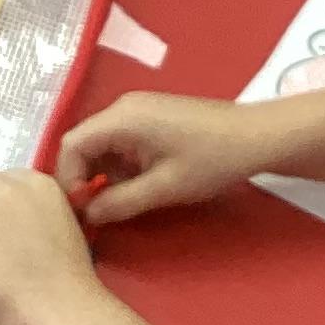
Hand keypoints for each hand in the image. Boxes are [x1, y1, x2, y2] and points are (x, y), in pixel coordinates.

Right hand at [55, 92, 262, 226]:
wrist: (257, 137)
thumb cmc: (211, 160)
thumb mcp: (163, 189)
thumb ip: (119, 203)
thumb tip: (87, 216)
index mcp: (122, 118)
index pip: (71, 144)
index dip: (67, 179)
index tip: (77, 210)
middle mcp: (123, 107)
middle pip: (84, 143)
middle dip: (84, 178)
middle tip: (93, 212)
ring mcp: (138, 110)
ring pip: (102, 145)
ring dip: (103, 175)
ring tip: (119, 203)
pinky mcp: (151, 118)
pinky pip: (120, 142)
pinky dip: (120, 166)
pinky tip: (138, 186)